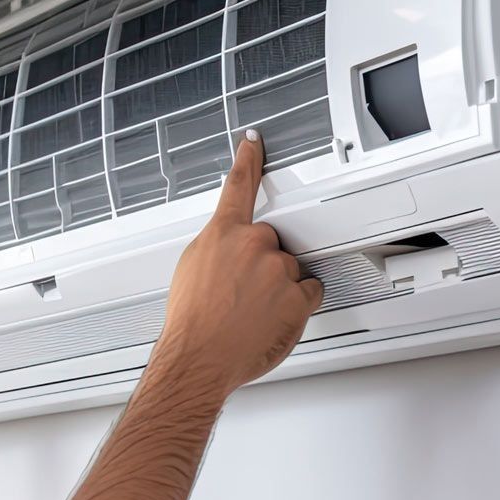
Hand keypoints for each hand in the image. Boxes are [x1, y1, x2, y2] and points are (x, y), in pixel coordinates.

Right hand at [156, 131, 322, 400]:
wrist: (198, 357)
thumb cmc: (190, 322)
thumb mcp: (190, 269)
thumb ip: (215, 248)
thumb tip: (226, 247)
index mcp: (222, 234)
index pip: (239, 186)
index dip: (248, 159)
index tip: (254, 142)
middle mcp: (253, 245)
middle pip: (271, 242)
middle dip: (262, 262)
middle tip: (243, 291)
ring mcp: (278, 269)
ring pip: (290, 270)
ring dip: (278, 287)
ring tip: (251, 312)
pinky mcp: (298, 295)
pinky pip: (309, 291)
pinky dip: (297, 304)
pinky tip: (272, 317)